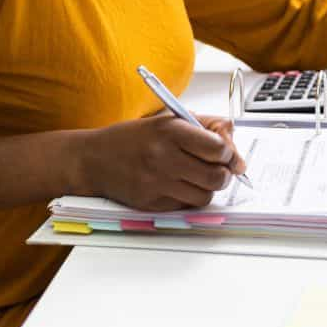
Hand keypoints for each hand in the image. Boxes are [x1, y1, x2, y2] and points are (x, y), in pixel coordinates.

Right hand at [72, 111, 246, 210]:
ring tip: (198, 178)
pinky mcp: (151, 203)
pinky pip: (185, 207)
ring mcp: (157, 183)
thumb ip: (205, 124)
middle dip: (225, 174)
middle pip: (216, 176)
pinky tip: (179, 185)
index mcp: (171, 131)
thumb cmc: (134, 138)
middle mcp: (164, 158)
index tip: (228, 154)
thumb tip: (232, 136)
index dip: (229, 153)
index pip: (218, 148)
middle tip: (221, 170)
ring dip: (208, 188)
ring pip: (204, 196)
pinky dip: (188, 198)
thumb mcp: (168, 119)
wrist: (94, 159)